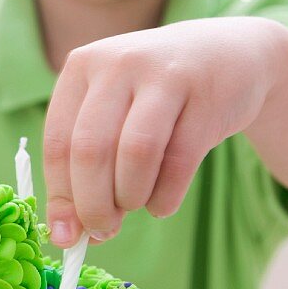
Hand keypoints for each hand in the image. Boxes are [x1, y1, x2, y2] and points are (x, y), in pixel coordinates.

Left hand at [43, 17, 285, 246]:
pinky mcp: (205, 96)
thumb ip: (86, 164)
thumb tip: (68, 234)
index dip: (59, 196)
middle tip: (102, 231)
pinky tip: (161, 203)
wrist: (230, 53)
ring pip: (134, 154)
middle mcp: (117, 64)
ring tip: (134, 206)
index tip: (65, 235)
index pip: (57, 142)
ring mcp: (163, 76)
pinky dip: (165, 196)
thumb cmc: (154, 94)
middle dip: (92, 204)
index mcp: (81, 66)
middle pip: (90, 150)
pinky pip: (179, 162)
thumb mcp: (113, 111)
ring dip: (129, 197)